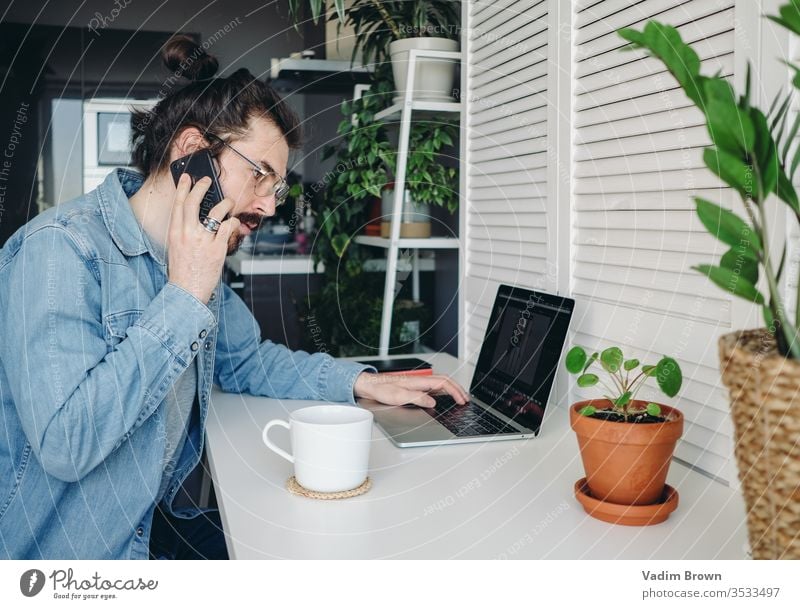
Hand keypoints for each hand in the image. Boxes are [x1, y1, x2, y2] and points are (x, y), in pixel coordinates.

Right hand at [167, 174, 240, 302]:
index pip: (178, 204)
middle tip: (207, 180)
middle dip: (201, 187)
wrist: (187, 291)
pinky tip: (233, 221)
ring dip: (224, 203)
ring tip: (228, 201)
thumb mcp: (175, 248)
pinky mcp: (217, 248)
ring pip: (215, 212)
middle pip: (194, 202)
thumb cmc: (182, 271)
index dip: (183, 188)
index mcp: (175, 233)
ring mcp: (203, 240)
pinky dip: (232, 222)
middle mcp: (188, 233)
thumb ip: (183, 232)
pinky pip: (227, 227)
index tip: (187, 178)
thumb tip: (193, 218)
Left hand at [353, 372, 468, 407]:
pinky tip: (445, 397)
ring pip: (441, 383)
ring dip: (452, 389)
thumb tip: (432, 402)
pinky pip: (434, 387)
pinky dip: (444, 391)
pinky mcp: (415, 387)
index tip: (462, 400)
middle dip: (458, 390)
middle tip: (466, 399)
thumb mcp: (398, 396)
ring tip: (460, 397)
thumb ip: (416, 398)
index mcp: (419, 381)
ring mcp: (418, 383)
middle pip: (445, 381)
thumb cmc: (381, 389)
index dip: (455, 391)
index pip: (443, 383)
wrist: (370, 385)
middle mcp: (420, 381)